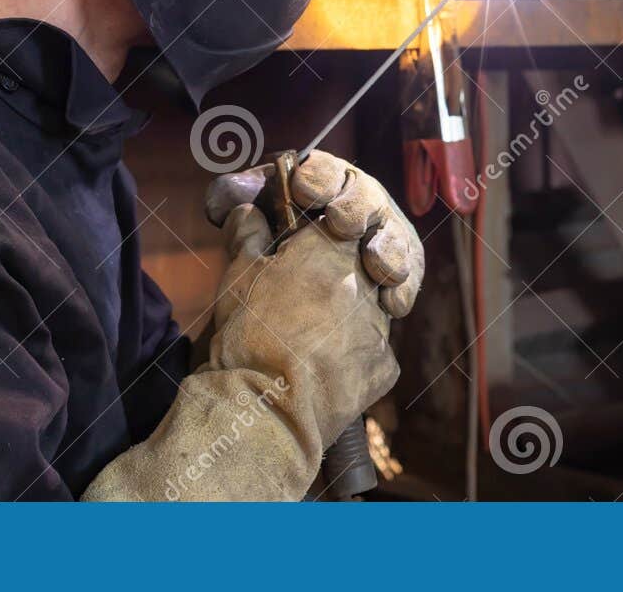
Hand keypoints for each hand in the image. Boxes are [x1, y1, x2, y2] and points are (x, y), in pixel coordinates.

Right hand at [82, 201, 397, 500]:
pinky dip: (355, 356)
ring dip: (349, 316)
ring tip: (311, 341)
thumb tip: (249, 211)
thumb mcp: (237, 277)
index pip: (335, 227)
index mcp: (329, 249)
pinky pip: (374, 352)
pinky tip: (326, 369)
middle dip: (335, 279)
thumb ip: (250, 236)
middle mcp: (363, 279)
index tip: (300, 257)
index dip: (317, 241)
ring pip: (370, 308)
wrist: (263, 411)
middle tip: (303, 303)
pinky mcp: (385, 365)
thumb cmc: (245, 339)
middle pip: (357, 266)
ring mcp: (379, 323)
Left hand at [205, 150, 424, 316]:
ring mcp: (382, 234)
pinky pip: (409, 276)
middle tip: (342, 225)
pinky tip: (391, 304)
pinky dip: (401, 290)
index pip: (324, 170)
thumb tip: (227, 206)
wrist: (293, 298)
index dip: (318, 178)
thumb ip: (233, 202)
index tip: (303, 193)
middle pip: (366, 196)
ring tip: (377, 267)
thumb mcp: (247, 218)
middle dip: (356, 208)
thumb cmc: (270, 243)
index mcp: (321, 182)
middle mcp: (357, 201)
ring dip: (387, 250)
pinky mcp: (398, 269)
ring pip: (395, 235)